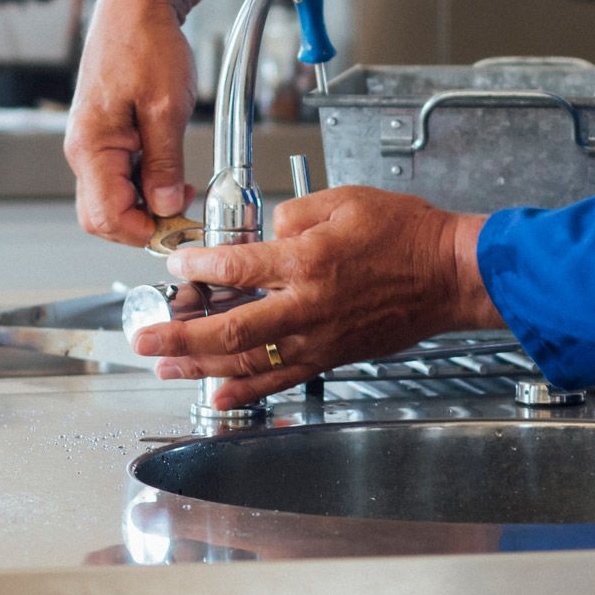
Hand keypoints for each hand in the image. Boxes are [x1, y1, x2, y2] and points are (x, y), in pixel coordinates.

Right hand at [65, 0, 206, 244]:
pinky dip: (146, 186)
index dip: (145, 231)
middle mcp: (84, 151)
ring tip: (182, 189)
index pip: (106, 217)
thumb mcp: (167, 106)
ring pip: (113, 200)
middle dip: (143, 224)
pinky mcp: (107, 138)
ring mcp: (94, 146)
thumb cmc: (145, 42)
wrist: (137, 4)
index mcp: (91, 147)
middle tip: (183, 213)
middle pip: (103, 217)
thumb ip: (164, 162)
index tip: (180, 225)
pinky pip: (120, 178)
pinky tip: (171, 174)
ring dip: (147, 205)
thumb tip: (167, 206)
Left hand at [129, 187, 503, 409]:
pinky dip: (247, 391)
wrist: (449, 275)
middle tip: (144, 337)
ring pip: (249, 361)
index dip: (198, 266)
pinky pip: (282, 379)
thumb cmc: (407, 234)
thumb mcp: (346, 200)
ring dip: (201, 367)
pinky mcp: (331, 356)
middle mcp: (308, 305)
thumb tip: (266, 233)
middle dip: (179, 335)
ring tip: (166, 366)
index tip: (176, 265)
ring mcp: (319, 337)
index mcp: (309, 260)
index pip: (236, 266)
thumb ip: (295, 214)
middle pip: (230, 330)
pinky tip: (218, 394)